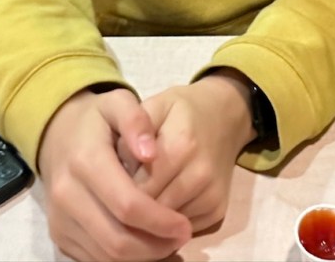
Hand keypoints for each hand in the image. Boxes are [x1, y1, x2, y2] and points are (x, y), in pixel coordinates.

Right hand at [37, 87, 191, 261]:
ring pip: (106, 257)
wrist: (57, 137)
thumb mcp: (118, 103)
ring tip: (170, 245)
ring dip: (143, 257)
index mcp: (85, 161)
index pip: (126, 204)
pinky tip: (149, 250)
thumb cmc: (97, 120)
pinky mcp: (60, 237)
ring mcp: (60, 221)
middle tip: (182, 237)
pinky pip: (94, 260)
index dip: (159, 220)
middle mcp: (67, 196)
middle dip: (154, 246)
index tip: (185, 224)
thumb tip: (151, 152)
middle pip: (116, 240)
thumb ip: (136, 121)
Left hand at [127, 71, 254, 233]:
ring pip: (165, 227)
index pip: (137, 188)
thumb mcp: (156, 105)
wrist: (224, 115)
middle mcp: (200, 174)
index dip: (117, 190)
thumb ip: (133, 130)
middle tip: (119, 195)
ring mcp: (211, 196)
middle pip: (151, 209)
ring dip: (148, 220)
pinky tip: (161, 202)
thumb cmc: (182, 111)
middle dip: (131, 208)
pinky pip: (181, 230)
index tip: (109, 183)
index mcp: (180, 145)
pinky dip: (166, 224)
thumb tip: (120, 166)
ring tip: (140, 197)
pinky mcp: (218, 211)